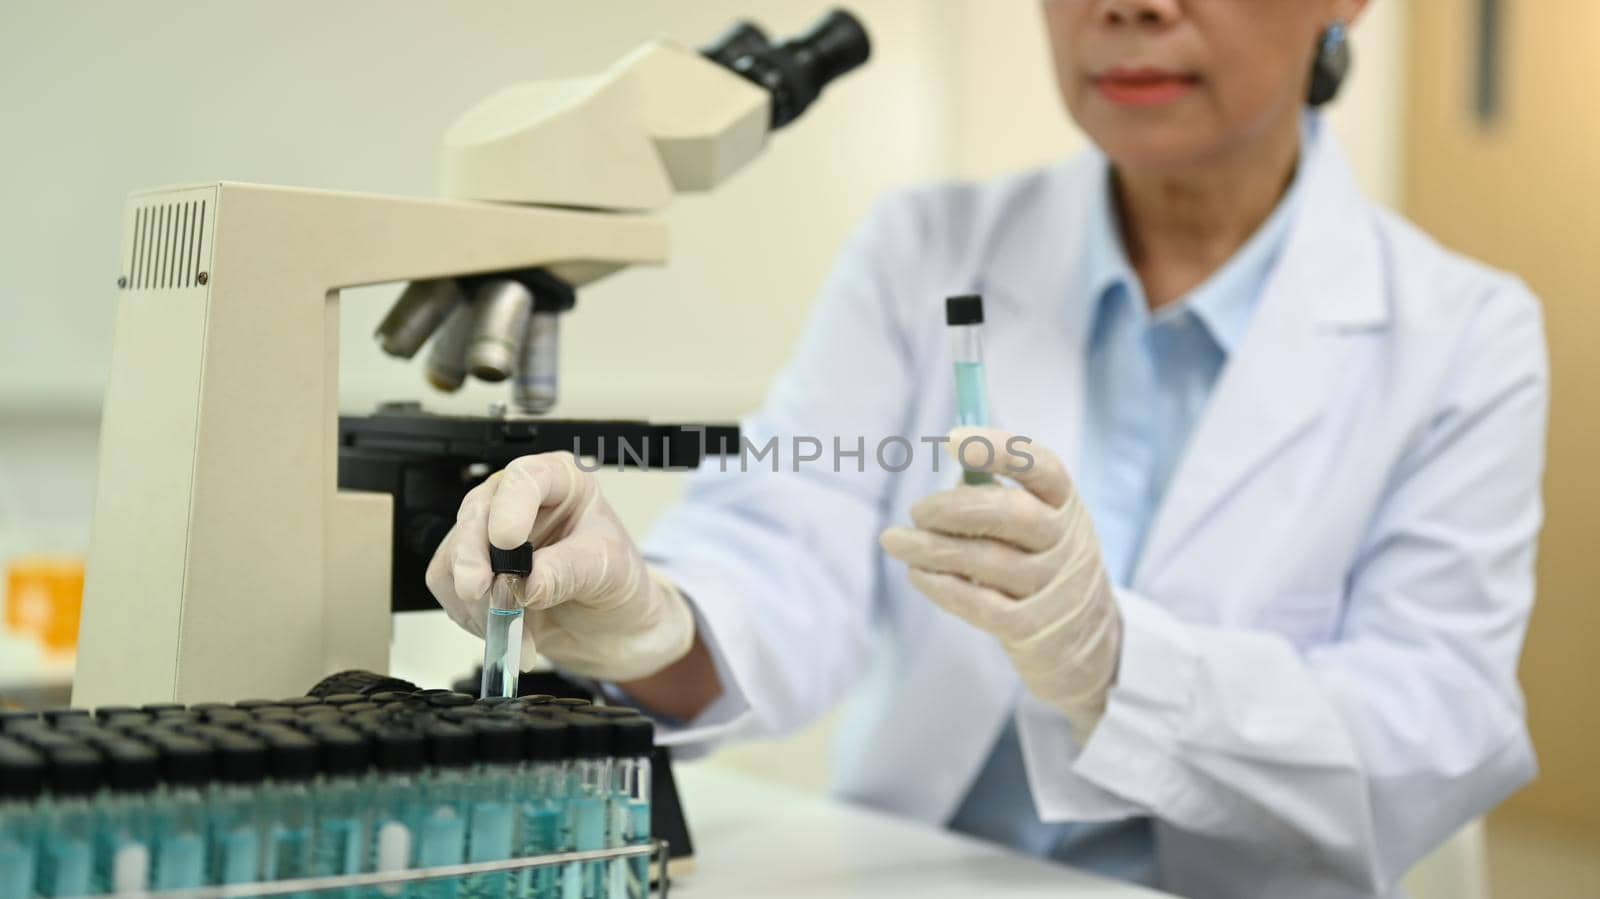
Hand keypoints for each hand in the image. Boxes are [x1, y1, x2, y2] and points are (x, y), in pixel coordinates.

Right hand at [426, 452, 695, 681]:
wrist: (610, 628)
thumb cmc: (616, 583)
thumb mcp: (608, 570)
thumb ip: (569, 571)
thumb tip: (527, 583)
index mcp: (560, 481)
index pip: (526, 477)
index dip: (510, 506)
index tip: (507, 541)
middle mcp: (518, 500)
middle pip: (476, 512)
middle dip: (473, 555)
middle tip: (479, 590)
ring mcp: (490, 534)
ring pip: (454, 554)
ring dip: (477, 599)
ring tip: (516, 628)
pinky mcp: (472, 569)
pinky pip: (450, 587)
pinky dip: (472, 616)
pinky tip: (505, 631)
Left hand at [879, 427, 1120, 737]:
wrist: (1089, 644)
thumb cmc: (1046, 565)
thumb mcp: (1043, 525)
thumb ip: (998, 496)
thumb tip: (948, 466)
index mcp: (1066, 505)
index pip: (1040, 467)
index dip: (998, 449)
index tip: (952, 438)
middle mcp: (1066, 542)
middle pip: (1011, 514)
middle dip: (954, 508)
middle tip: (917, 510)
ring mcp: (1051, 587)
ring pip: (986, 560)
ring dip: (931, 548)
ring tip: (894, 540)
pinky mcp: (1030, 628)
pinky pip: (978, 603)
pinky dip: (941, 585)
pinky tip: (917, 574)